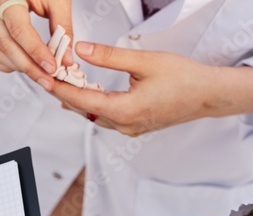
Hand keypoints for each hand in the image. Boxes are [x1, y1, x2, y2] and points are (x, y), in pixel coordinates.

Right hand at [0, 0, 70, 88]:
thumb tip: (67, 60)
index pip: (18, 28)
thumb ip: (63, 27)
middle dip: (29, 66)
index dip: (35, 51)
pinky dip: (6, 64)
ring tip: (39, 74)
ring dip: (18, 67)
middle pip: (5, 44)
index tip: (53, 68)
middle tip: (48, 80)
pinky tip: (23, 66)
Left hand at [53, 42, 252, 135]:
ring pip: (93, 115)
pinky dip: (93, 104)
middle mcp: (125, 125)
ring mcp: (130, 128)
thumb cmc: (183, 78)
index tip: (44, 78)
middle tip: (48, 76)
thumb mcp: (143, 61)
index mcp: (124, 110)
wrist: (207, 95)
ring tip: (64, 82)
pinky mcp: (135, 126)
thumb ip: (109, 56)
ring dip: (78, 100)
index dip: (60, 88)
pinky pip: (106, 117)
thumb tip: (82, 49)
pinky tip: (88, 91)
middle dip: (65, 93)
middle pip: (83, 110)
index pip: (81, 100)